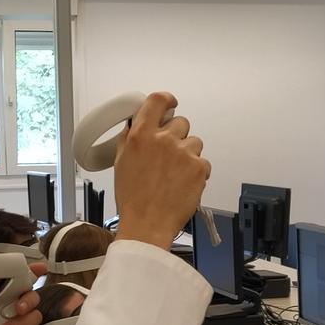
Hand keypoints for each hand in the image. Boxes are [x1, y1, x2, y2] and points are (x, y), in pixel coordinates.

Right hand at [114, 92, 209, 250]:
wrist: (147, 225)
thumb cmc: (133, 199)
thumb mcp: (121, 162)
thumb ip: (131, 138)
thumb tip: (137, 124)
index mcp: (141, 135)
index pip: (157, 100)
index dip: (167, 100)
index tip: (171, 103)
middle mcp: (163, 140)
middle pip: (180, 122)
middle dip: (177, 135)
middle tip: (169, 156)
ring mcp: (184, 153)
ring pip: (194, 142)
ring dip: (188, 154)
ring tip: (175, 174)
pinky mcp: (199, 167)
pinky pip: (203, 161)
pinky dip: (196, 171)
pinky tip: (183, 184)